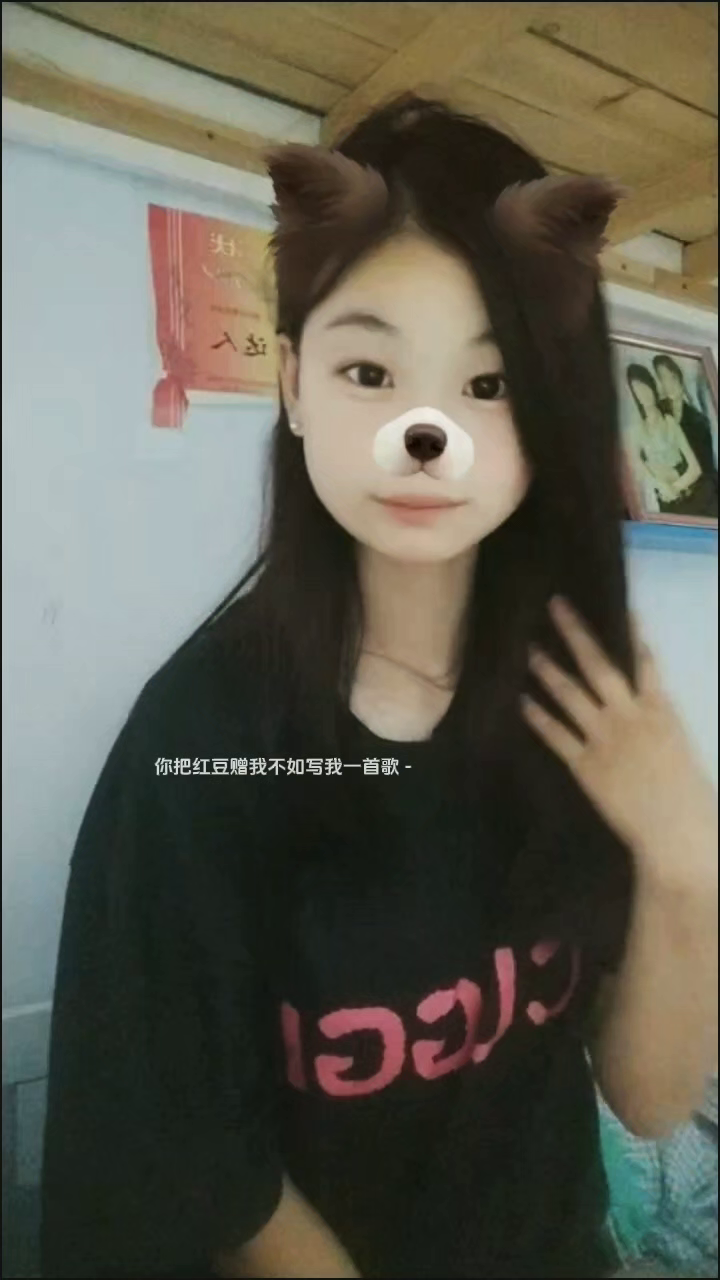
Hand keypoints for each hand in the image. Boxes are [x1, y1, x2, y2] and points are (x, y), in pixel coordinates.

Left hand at [522, 598, 716, 888]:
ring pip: (570, 694)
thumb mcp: (680, 747)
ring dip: (548, 668)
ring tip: (529, 648)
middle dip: (575, 632)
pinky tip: (522, 700)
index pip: (645, 661)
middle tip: (555, 605)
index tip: (619, 605)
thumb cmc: (687, 795)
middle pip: (597, 665)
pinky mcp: (584, 765)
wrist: (675, 832)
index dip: (631, 631)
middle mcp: (629, 715)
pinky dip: (537, 716)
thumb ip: (658, 722)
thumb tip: (642, 707)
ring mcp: (604, 738)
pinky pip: (555, 734)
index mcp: (661, 710)